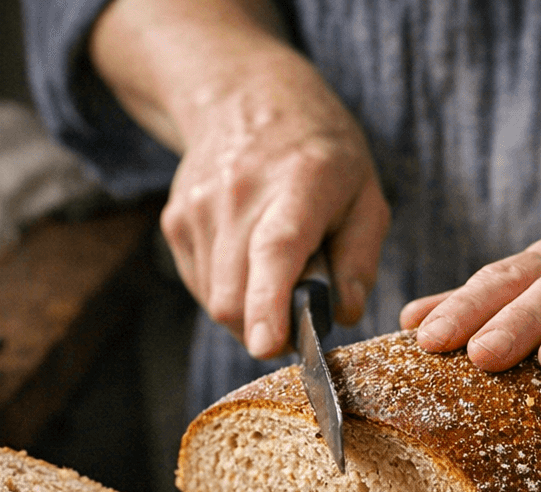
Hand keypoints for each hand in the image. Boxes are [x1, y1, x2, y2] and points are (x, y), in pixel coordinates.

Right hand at [89, 0, 388, 358]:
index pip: (276, 250)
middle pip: (235, 297)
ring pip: (216, 301)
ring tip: (273, 266)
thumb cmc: (318, 151)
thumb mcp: (364, 192)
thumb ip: (360, 258)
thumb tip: (342, 314)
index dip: (269, 304)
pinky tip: (247, 257)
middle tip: (298, 309)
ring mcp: (199, 208)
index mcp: (300, 183)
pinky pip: (202, 286)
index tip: (268, 345)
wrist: (244, 96)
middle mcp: (240, 194)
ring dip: (248, 308)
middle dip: (265, 328)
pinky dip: (228, 290)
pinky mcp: (175, 221)